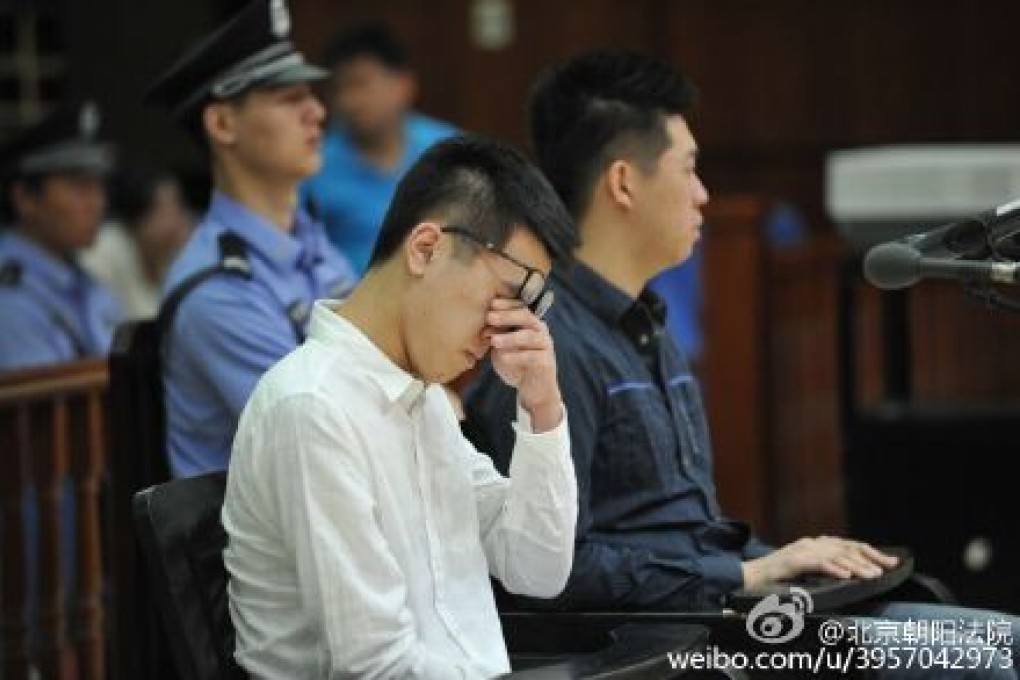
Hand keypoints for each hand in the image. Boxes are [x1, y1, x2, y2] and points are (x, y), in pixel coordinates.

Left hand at [484, 298, 561, 431]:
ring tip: (494, 341)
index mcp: (529, 323)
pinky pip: (533, 357)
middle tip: (489, 317)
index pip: (519, 307)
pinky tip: (504, 358)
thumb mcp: (500, 348)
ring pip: (531, 336)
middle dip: (507, 316)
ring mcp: (545, 346)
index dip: (506, 304)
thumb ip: (495, 336)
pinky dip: (518, 357)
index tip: (490, 303)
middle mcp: (539, 331)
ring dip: (511, 338)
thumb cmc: (515, 363)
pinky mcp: (547, 362)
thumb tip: (485, 327)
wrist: (532, 389)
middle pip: (526, 317)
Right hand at [741, 536, 899, 588]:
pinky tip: (845, 575)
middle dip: (870, 557)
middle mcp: (811, 544)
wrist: (748, 577)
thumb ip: (825, 569)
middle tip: (888, 568)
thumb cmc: (777, 578)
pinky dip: (832, 568)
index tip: (891, 562)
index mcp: (816, 545)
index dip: (872, 552)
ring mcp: (801, 551)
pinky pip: (816, 563)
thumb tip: (853, 576)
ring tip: (872, 575)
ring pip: (835, 554)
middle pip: (846, 547)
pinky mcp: (792, 561)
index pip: (849, 545)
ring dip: (856, 565)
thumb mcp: (807, 572)